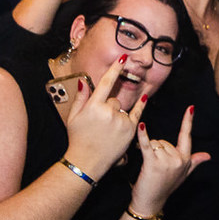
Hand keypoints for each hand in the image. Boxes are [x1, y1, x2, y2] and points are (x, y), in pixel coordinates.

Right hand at [62, 57, 149, 178]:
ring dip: (117, 114)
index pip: (107, 82)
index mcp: (94, 106)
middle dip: (108, 107)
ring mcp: (121, 121)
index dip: (115, 68)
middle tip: (99, 122)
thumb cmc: (78, 139)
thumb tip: (85, 81)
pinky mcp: (131, 129)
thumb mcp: (73, 117)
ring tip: (106, 130)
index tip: (123, 57)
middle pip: (114, 100)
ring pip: (122, 108)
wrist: (87, 162)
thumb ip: (80, 97)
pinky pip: (137, 113)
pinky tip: (145, 96)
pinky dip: (140, 105)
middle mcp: (109, 112)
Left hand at [132, 107, 209, 216]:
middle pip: (164, 141)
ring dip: (149, 152)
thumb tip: (208, 155)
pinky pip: (147, 145)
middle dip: (157, 150)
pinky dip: (142, 135)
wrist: (151, 202)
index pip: (186, 136)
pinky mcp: (153, 163)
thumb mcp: (183, 174)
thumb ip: (195, 162)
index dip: (188, 121)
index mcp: (185, 159)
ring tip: (150, 167)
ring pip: (155, 144)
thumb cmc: (166, 188)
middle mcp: (178, 159)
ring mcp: (167, 161)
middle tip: (155, 167)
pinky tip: (141, 125)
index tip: (191, 107)